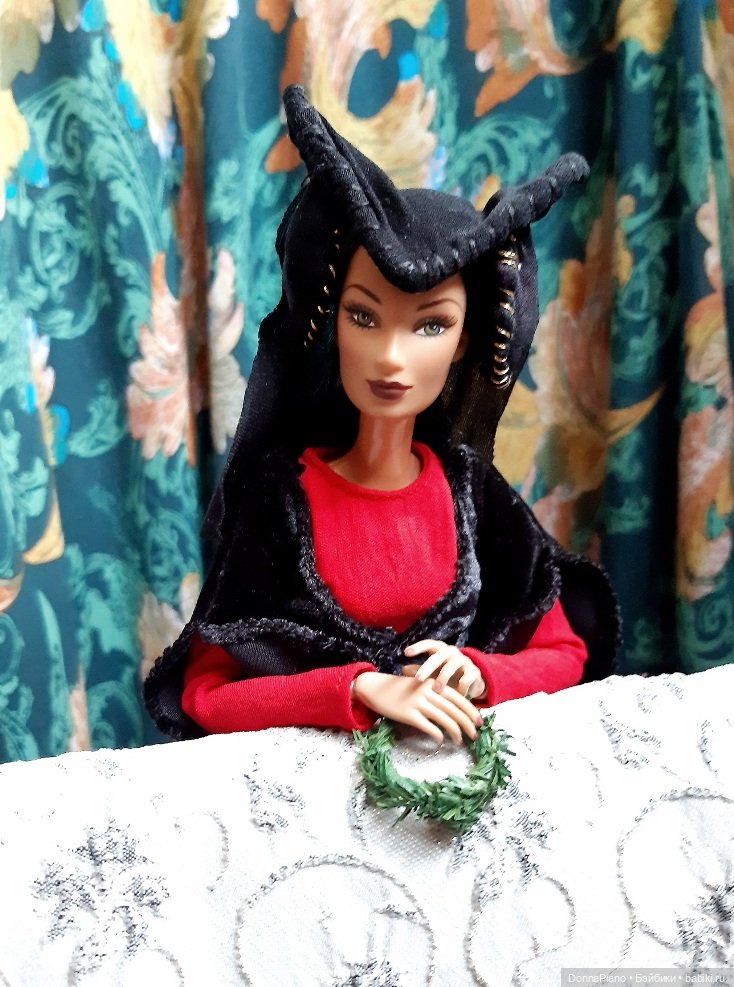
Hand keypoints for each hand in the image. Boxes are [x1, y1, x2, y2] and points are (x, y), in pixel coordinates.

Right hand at [352, 672, 482, 744]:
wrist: (376, 688)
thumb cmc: (401, 689)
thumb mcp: (421, 686)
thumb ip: (437, 694)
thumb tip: (455, 711)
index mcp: (434, 683)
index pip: (459, 698)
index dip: (471, 711)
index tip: (479, 722)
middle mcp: (428, 691)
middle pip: (455, 710)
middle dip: (468, 724)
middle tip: (474, 735)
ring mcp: (418, 703)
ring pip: (445, 720)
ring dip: (455, 732)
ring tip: (459, 741)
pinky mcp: (409, 714)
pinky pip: (429, 727)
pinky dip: (438, 735)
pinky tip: (440, 740)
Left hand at [402, 640, 486, 700]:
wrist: (470, 680)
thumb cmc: (445, 673)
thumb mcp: (432, 671)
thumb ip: (418, 670)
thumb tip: (403, 670)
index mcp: (440, 649)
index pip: (428, 644)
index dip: (418, 647)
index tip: (406, 653)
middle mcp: (451, 652)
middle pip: (438, 656)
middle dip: (427, 667)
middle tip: (418, 679)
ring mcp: (464, 660)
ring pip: (451, 667)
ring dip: (442, 679)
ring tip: (436, 690)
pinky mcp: (474, 671)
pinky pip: (465, 679)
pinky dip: (459, 688)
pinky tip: (456, 695)